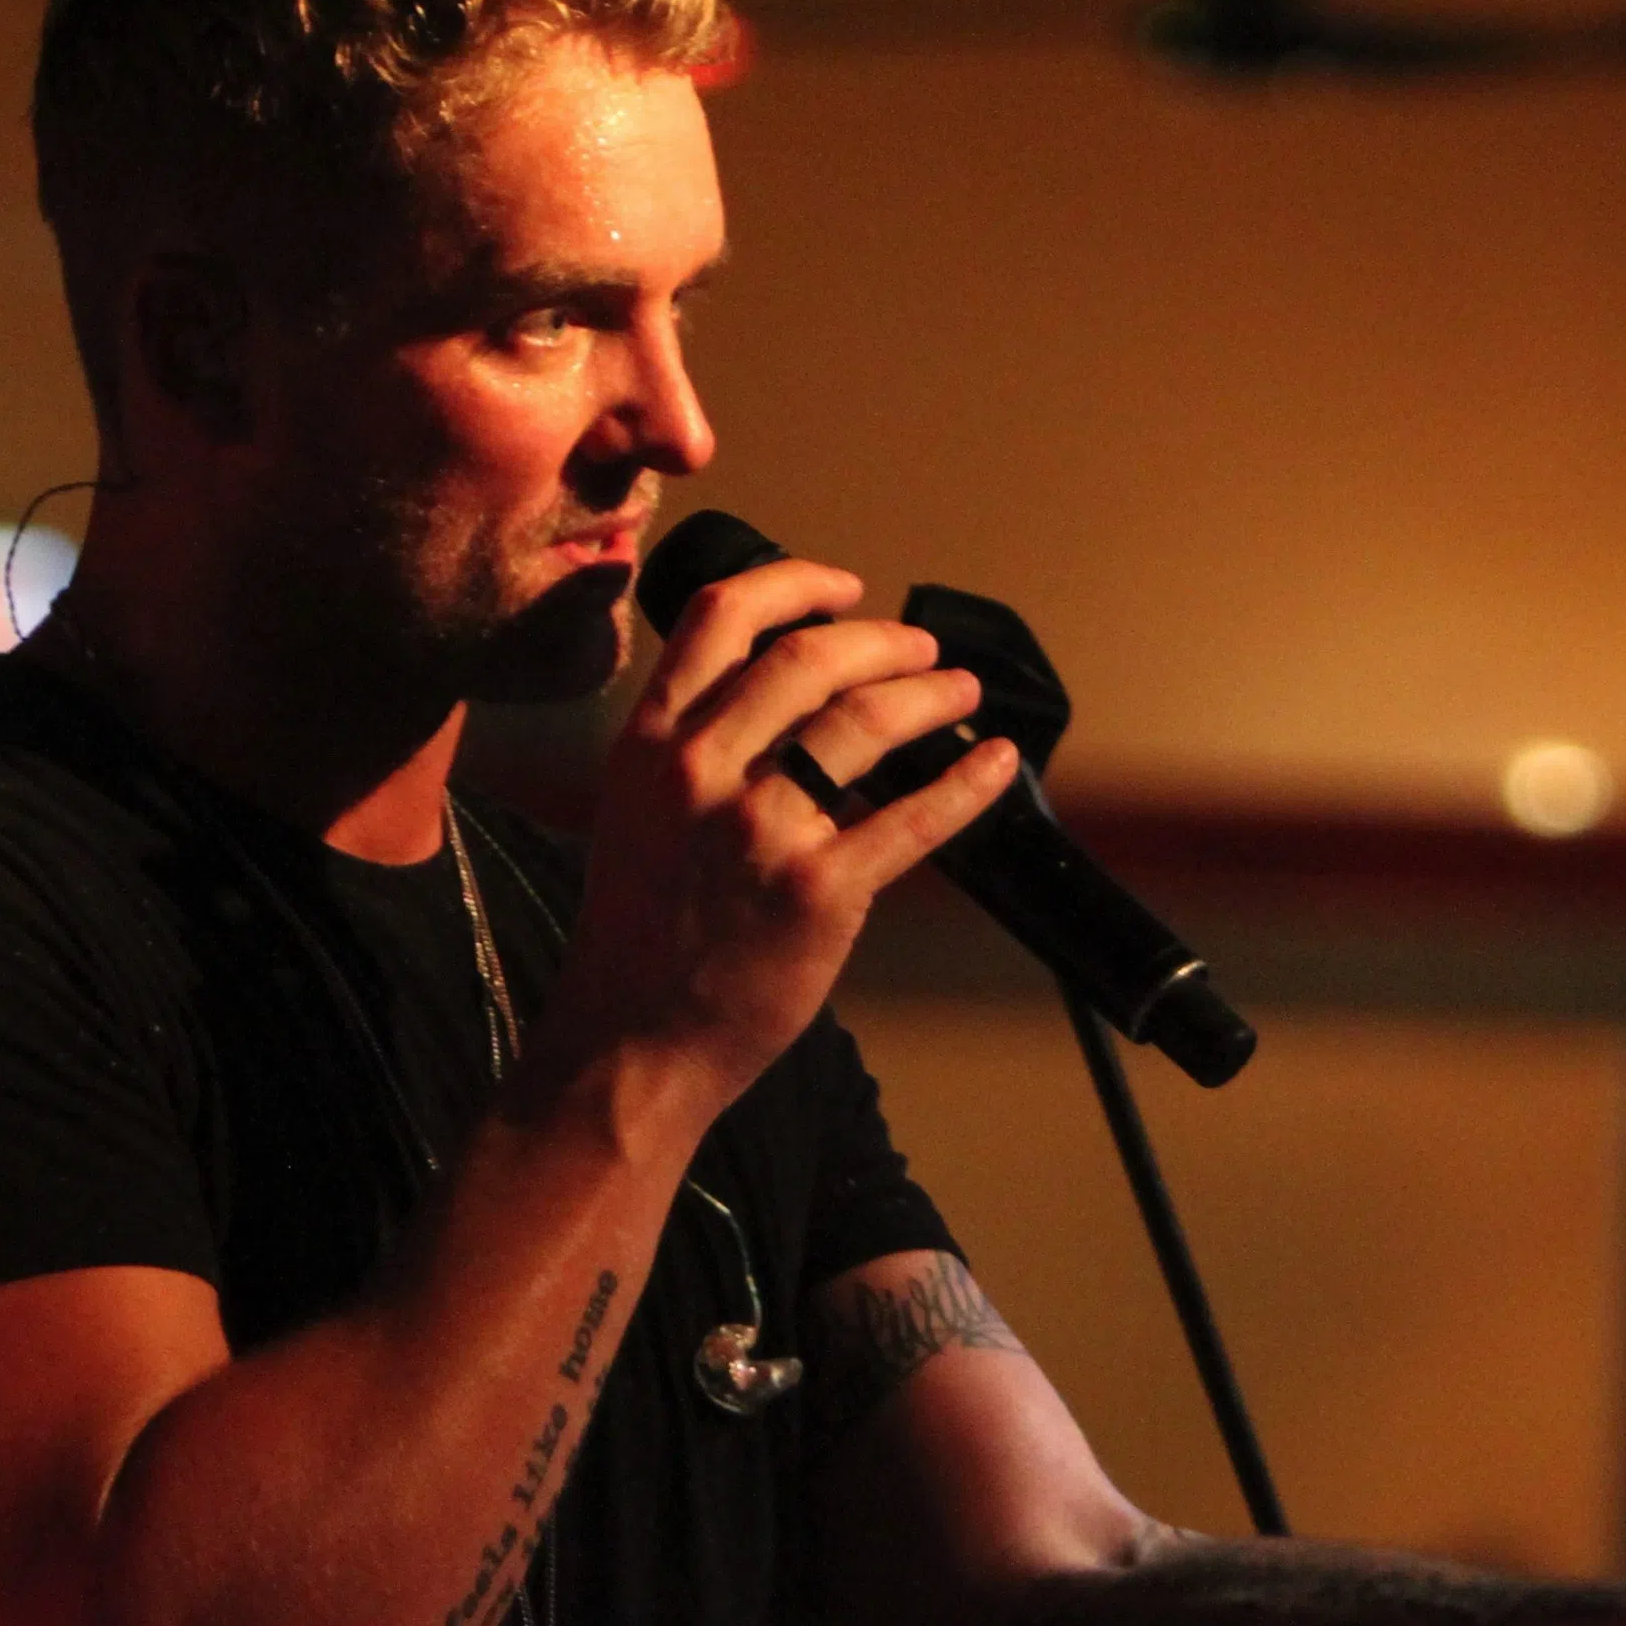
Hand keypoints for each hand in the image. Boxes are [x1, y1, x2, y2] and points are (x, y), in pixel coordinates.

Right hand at [534, 555, 1020, 1110]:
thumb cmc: (638, 935)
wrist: (632, 1042)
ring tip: (960, 694)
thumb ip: (692, 745)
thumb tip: (784, 688)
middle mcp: (700, 773)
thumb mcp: (634, 811)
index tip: (846, 588)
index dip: (796, 583)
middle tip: (922, 650)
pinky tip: (994, 765)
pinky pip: (913, 817)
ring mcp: (761, 830)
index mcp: (650, 745)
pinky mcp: (819, 890)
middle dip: (883, 641)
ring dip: (931, 696)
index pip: (721, 617)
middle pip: (810, 659)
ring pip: (867, 723)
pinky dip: (966, 783)